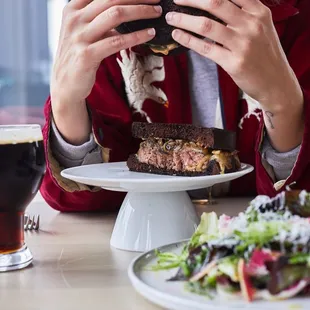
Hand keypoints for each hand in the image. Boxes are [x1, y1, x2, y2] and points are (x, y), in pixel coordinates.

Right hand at [50, 0, 160, 143]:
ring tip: (157, 13)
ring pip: (115, 14)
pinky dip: (136, 36)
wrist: (65, 84)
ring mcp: (79, 36)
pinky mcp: (87, 55)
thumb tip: (129, 11)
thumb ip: (101, 20)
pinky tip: (149, 34)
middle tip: (157, 0)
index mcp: (73, 8)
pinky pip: (116, 41)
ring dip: (140, 11)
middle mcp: (74, 18)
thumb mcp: (86, 32)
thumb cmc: (79, 56)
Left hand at [165, 0, 302, 109]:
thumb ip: (244, 14)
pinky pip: (205, 48)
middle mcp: (251, 24)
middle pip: (215, 3)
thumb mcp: (262, 28)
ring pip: (206, 25)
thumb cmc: (265, 55)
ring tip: (171, 18)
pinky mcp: (234, 62)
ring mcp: (243, 44)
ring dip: (184, 20)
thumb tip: (215, 6)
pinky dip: (188, 40)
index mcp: (259, 12)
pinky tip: (177, 36)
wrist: (276, 83)